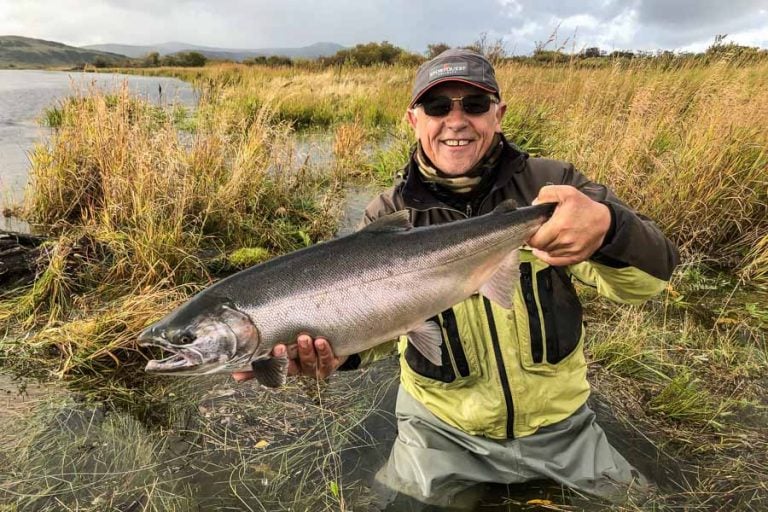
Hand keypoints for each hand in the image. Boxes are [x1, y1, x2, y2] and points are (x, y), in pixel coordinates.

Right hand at [232, 334, 347, 381]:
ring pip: (309, 363)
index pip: (272, 368)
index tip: (262, 352)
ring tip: (304, 338)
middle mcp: (300, 370)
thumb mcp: (284, 351)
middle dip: (284, 358)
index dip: (267, 364)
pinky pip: (327, 359)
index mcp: (286, 367)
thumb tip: (234, 372)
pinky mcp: (332, 363)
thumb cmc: (304, 347)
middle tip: (279, 347)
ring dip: (306, 351)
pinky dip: (324, 351)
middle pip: (290, 367)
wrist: (335, 344)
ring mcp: (316, 368)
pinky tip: (321, 341)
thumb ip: (261, 361)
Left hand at [527, 185, 610, 265]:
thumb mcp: (566, 192)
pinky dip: (548, 257)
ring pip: (547, 254)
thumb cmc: (583, 206)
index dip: (530, 235)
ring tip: (548, 237)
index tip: (532, 229)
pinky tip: (546, 250)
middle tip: (540, 232)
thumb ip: (546, 193)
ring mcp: (571, 251)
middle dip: (537, 240)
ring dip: (545, 247)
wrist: (604, 221)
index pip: (535, 240)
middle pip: (540, 247)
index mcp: (560, 225)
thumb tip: (535, 204)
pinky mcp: (576, 257)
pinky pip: (555, 262)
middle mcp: (565, 241)